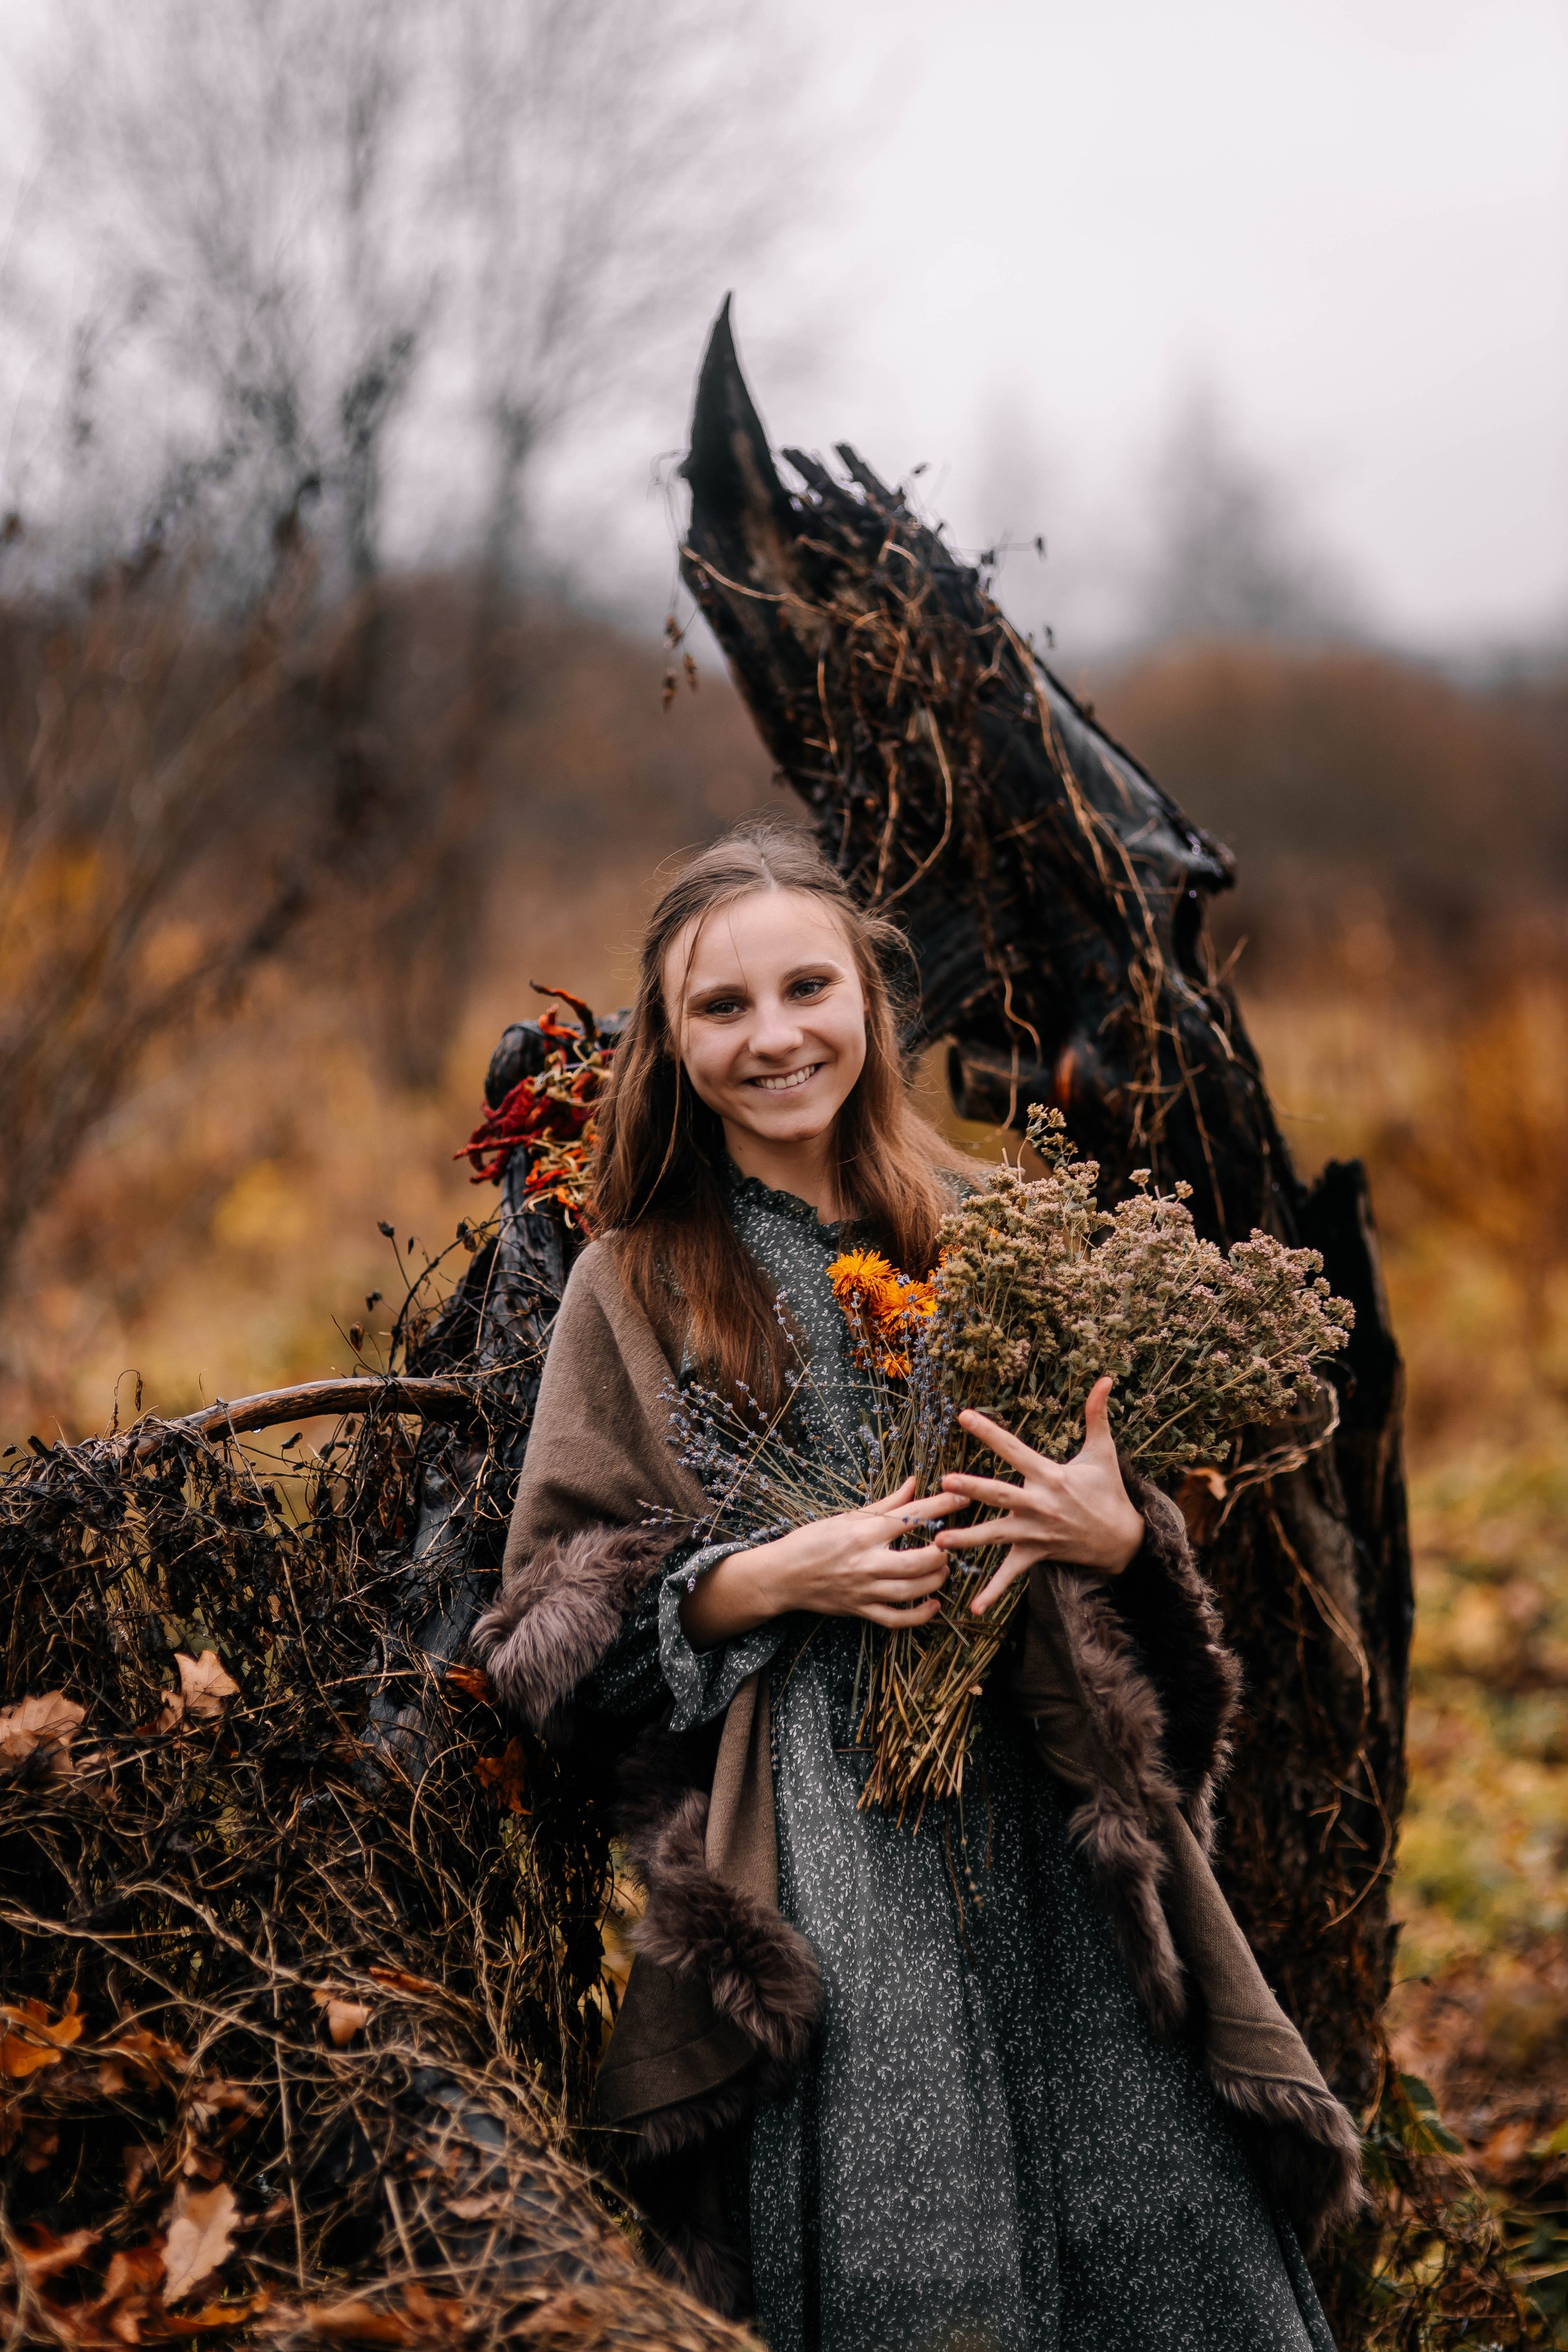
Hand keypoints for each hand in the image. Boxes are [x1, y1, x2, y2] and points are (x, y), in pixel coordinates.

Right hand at [679, 1475, 961, 1647]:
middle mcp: (866, 1561)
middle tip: (953, 1543)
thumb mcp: (848, 1516)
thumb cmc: (814, 1540)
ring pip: (912, 1590)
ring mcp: (864, 1589)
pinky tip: (933, 1605)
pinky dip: (919, 1615)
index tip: (963, 1499)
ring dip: (936, 1580)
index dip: (942, 1507)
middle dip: (943, 1552)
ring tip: (944, 1569)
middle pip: (919, 1560)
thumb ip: (886, 1503)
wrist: (783, 1576)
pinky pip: (896, 1619)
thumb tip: (915, 1483)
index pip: (912, 1516)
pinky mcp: (861, 1610)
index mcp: (864, 1532)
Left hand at [934, 1375, 1143, 1616]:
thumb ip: (1098, 1415)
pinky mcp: (1036, 1555)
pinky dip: (994, 1592)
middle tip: (946, 1483)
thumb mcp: (1103, 1453)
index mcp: (1050, 1476)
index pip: (1013, 1450)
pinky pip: (1011, 1575)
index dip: (990, 1433)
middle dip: (974, 1489)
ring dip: (968, 1539)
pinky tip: (973, 1609)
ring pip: (996, 1536)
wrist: (1124, 1540)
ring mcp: (1036, 1533)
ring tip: (938, 1541)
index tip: (963, 1416)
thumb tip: (1106, 1379)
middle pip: (1001, 1495)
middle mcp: (1040, 1505)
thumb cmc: (1107, 1492)